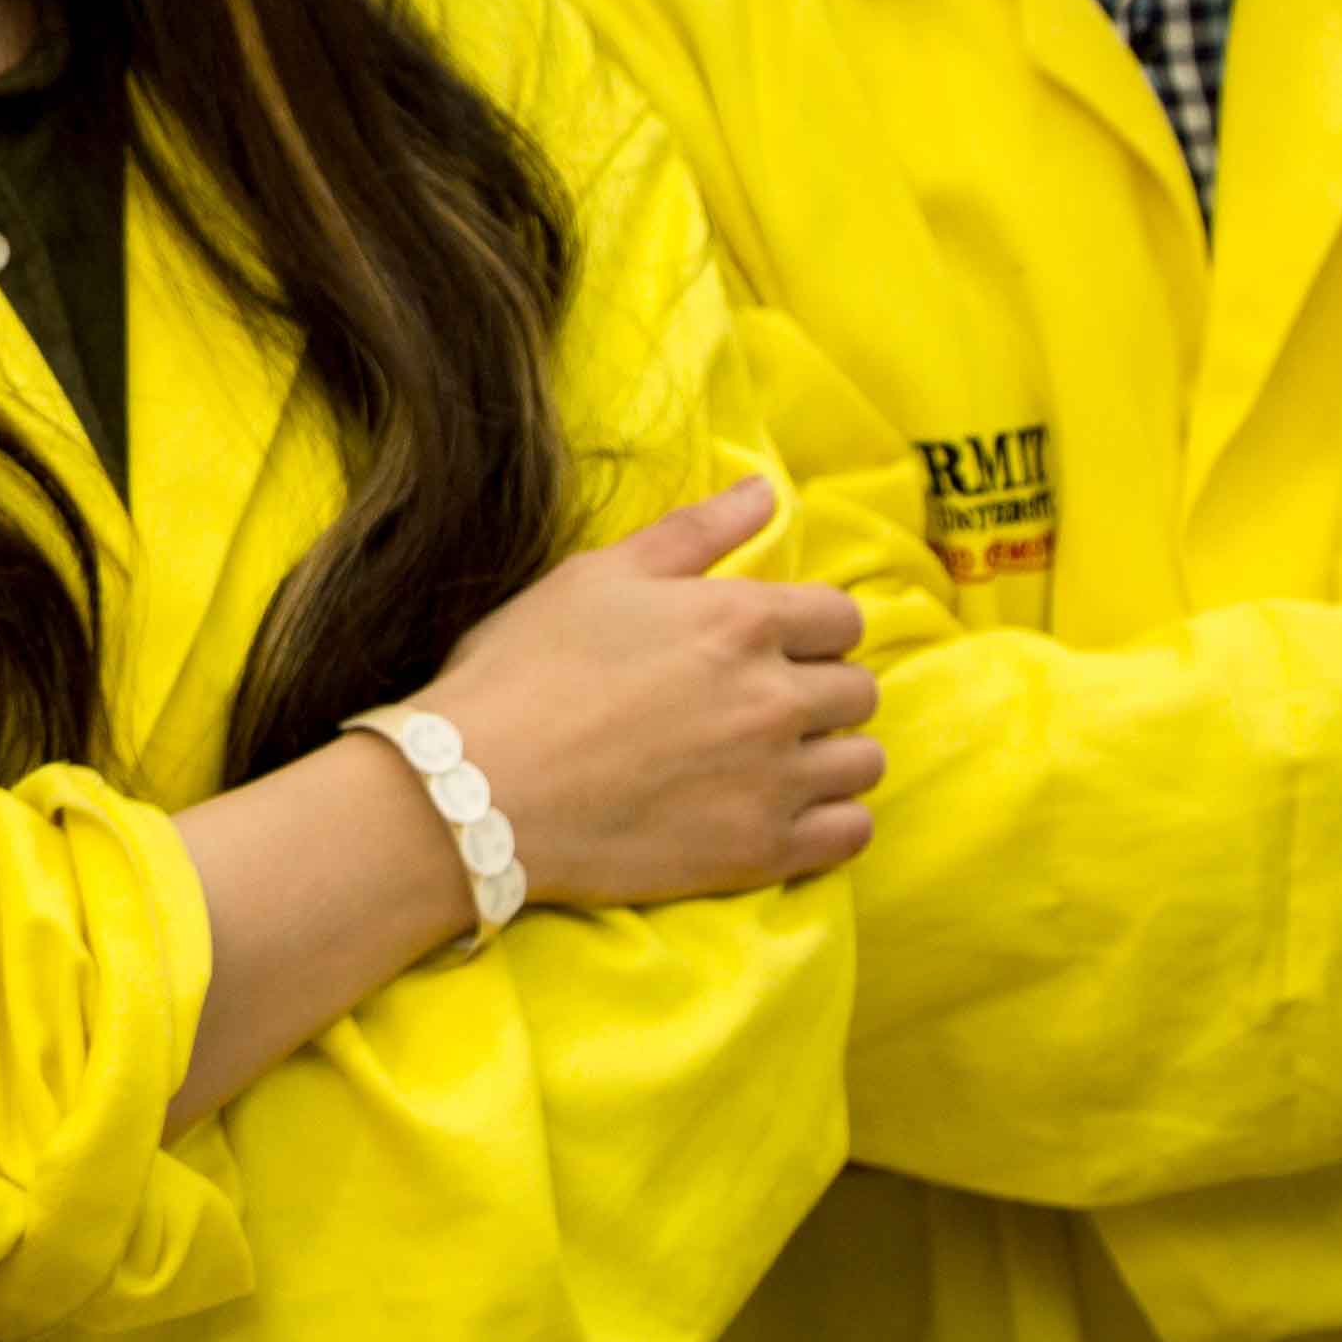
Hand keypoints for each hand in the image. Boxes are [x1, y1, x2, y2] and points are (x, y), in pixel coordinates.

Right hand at [422, 476, 883, 910]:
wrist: (477, 790)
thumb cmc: (525, 670)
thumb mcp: (600, 576)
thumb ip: (696, 531)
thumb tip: (767, 490)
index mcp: (741, 620)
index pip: (841, 617)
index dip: (809, 629)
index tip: (770, 646)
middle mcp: (775, 696)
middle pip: (857, 690)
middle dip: (820, 690)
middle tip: (761, 703)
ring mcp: (774, 779)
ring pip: (864, 762)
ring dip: (832, 755)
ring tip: (778, 760)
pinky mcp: (761, 851)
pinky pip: (850, 834)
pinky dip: (833, 821)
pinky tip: (787, 811)